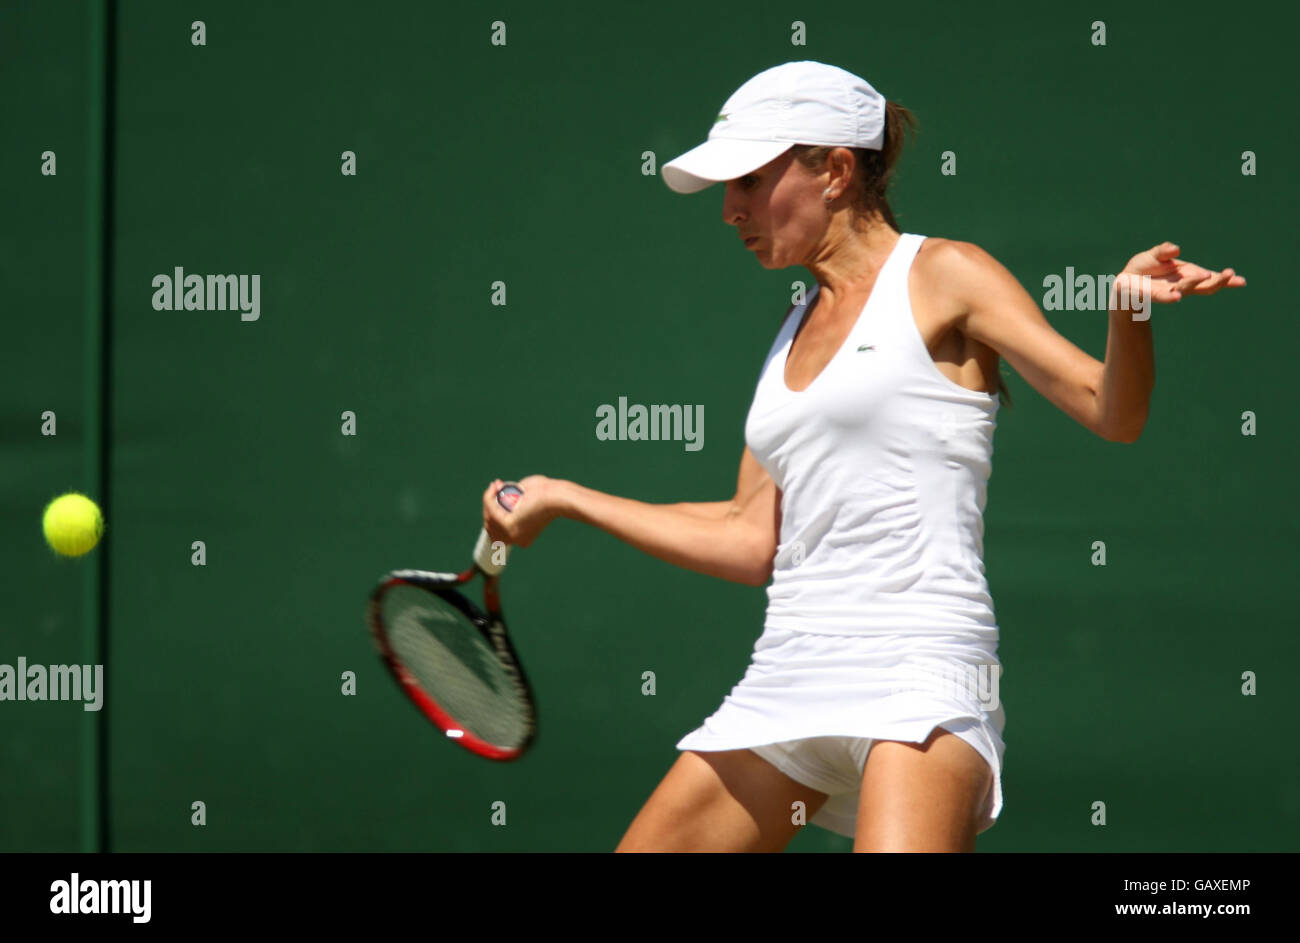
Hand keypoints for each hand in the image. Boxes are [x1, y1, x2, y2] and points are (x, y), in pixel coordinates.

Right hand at [481, 475, 563, 548]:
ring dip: (488, 500)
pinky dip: (489, 498)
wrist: (558, 496)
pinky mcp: (509, 525)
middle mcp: (516, 541)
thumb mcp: (529, 498)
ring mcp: (512, 535)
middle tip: (496, 486)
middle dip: (489, 505)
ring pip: (489, 517)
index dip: (492, 512)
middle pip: (491, 525)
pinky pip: (491, 511)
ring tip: (497, 484)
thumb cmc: (548, 494)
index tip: (496, 493)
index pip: (498, 530)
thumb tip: (501, 492)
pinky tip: (495, 487)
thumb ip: (515, 498)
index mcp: (523, 539)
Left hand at [1113, 241, 1245, 308]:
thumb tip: (1176, 248)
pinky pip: (1163, 296)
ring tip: (1206, 277)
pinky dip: (1170, 296)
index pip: (1210, 279)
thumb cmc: (1145, 267)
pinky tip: (1177, 296)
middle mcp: (1182, 285)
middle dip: (1217, 281)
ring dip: (1195, 284)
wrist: (1124, 282)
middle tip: (1229, 275)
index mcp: (1188, 275)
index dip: (1225, 280)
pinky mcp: (1152, 294)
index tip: (1242, 281)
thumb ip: (1165, 250)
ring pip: (1185, 289)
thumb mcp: (1156, 254)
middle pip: (1204, 286)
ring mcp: (1168, 291)